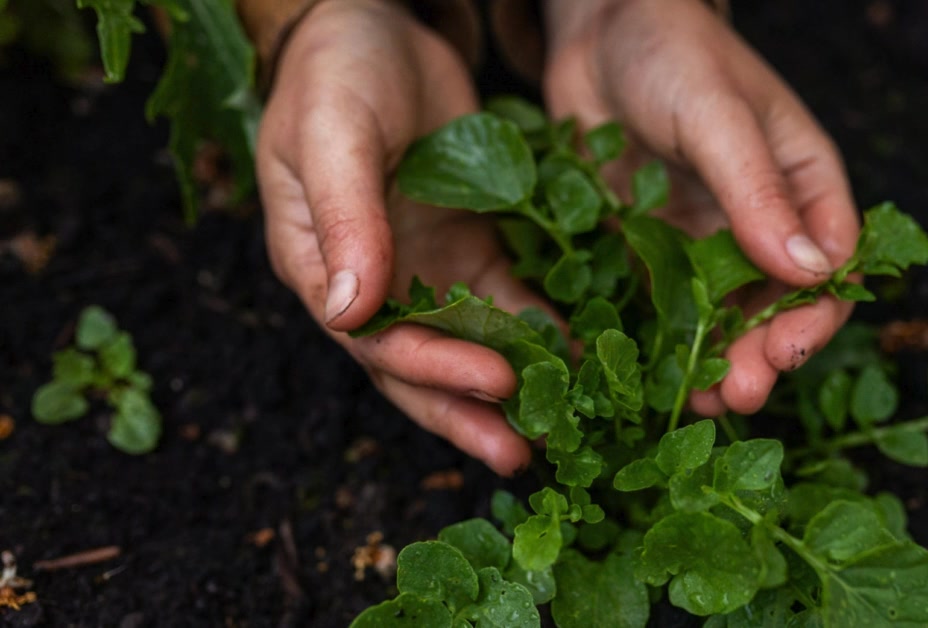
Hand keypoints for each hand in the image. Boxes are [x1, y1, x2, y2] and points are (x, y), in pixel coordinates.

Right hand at [256, 0, 548, 473]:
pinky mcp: (466, 252)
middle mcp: (371, 283)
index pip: (374, 337)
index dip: (431, 366)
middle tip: (522, 454)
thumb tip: (349, 310)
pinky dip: (536, 334)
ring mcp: (421, 272)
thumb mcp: (333, 133)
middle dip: (467, 412)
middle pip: (417, 367)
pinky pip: (504, 303)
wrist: (374, 27)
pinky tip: (578, 359)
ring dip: (506, 391)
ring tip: (557, 431)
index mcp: (321, 265)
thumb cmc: (338, 74)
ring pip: (465, 347)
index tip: (494, 381)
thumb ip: (343, 216)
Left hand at [543, 0, 861, 416]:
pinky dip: (659, 342)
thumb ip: (758, 190)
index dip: (813, 316)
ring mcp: (705, 241)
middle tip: (736, 395)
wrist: (597, 30)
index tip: (784, 350)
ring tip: (697, 405)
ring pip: (721, 319)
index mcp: (804, 185)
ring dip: (713, 363)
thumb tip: (813, 271)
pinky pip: (663, 306)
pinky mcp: (653, 249)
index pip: (829, 266)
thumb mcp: (720, 115)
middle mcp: (762, 222)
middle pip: (775, 306)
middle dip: (760, 355)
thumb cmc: (673, 53)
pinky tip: (644, 374)